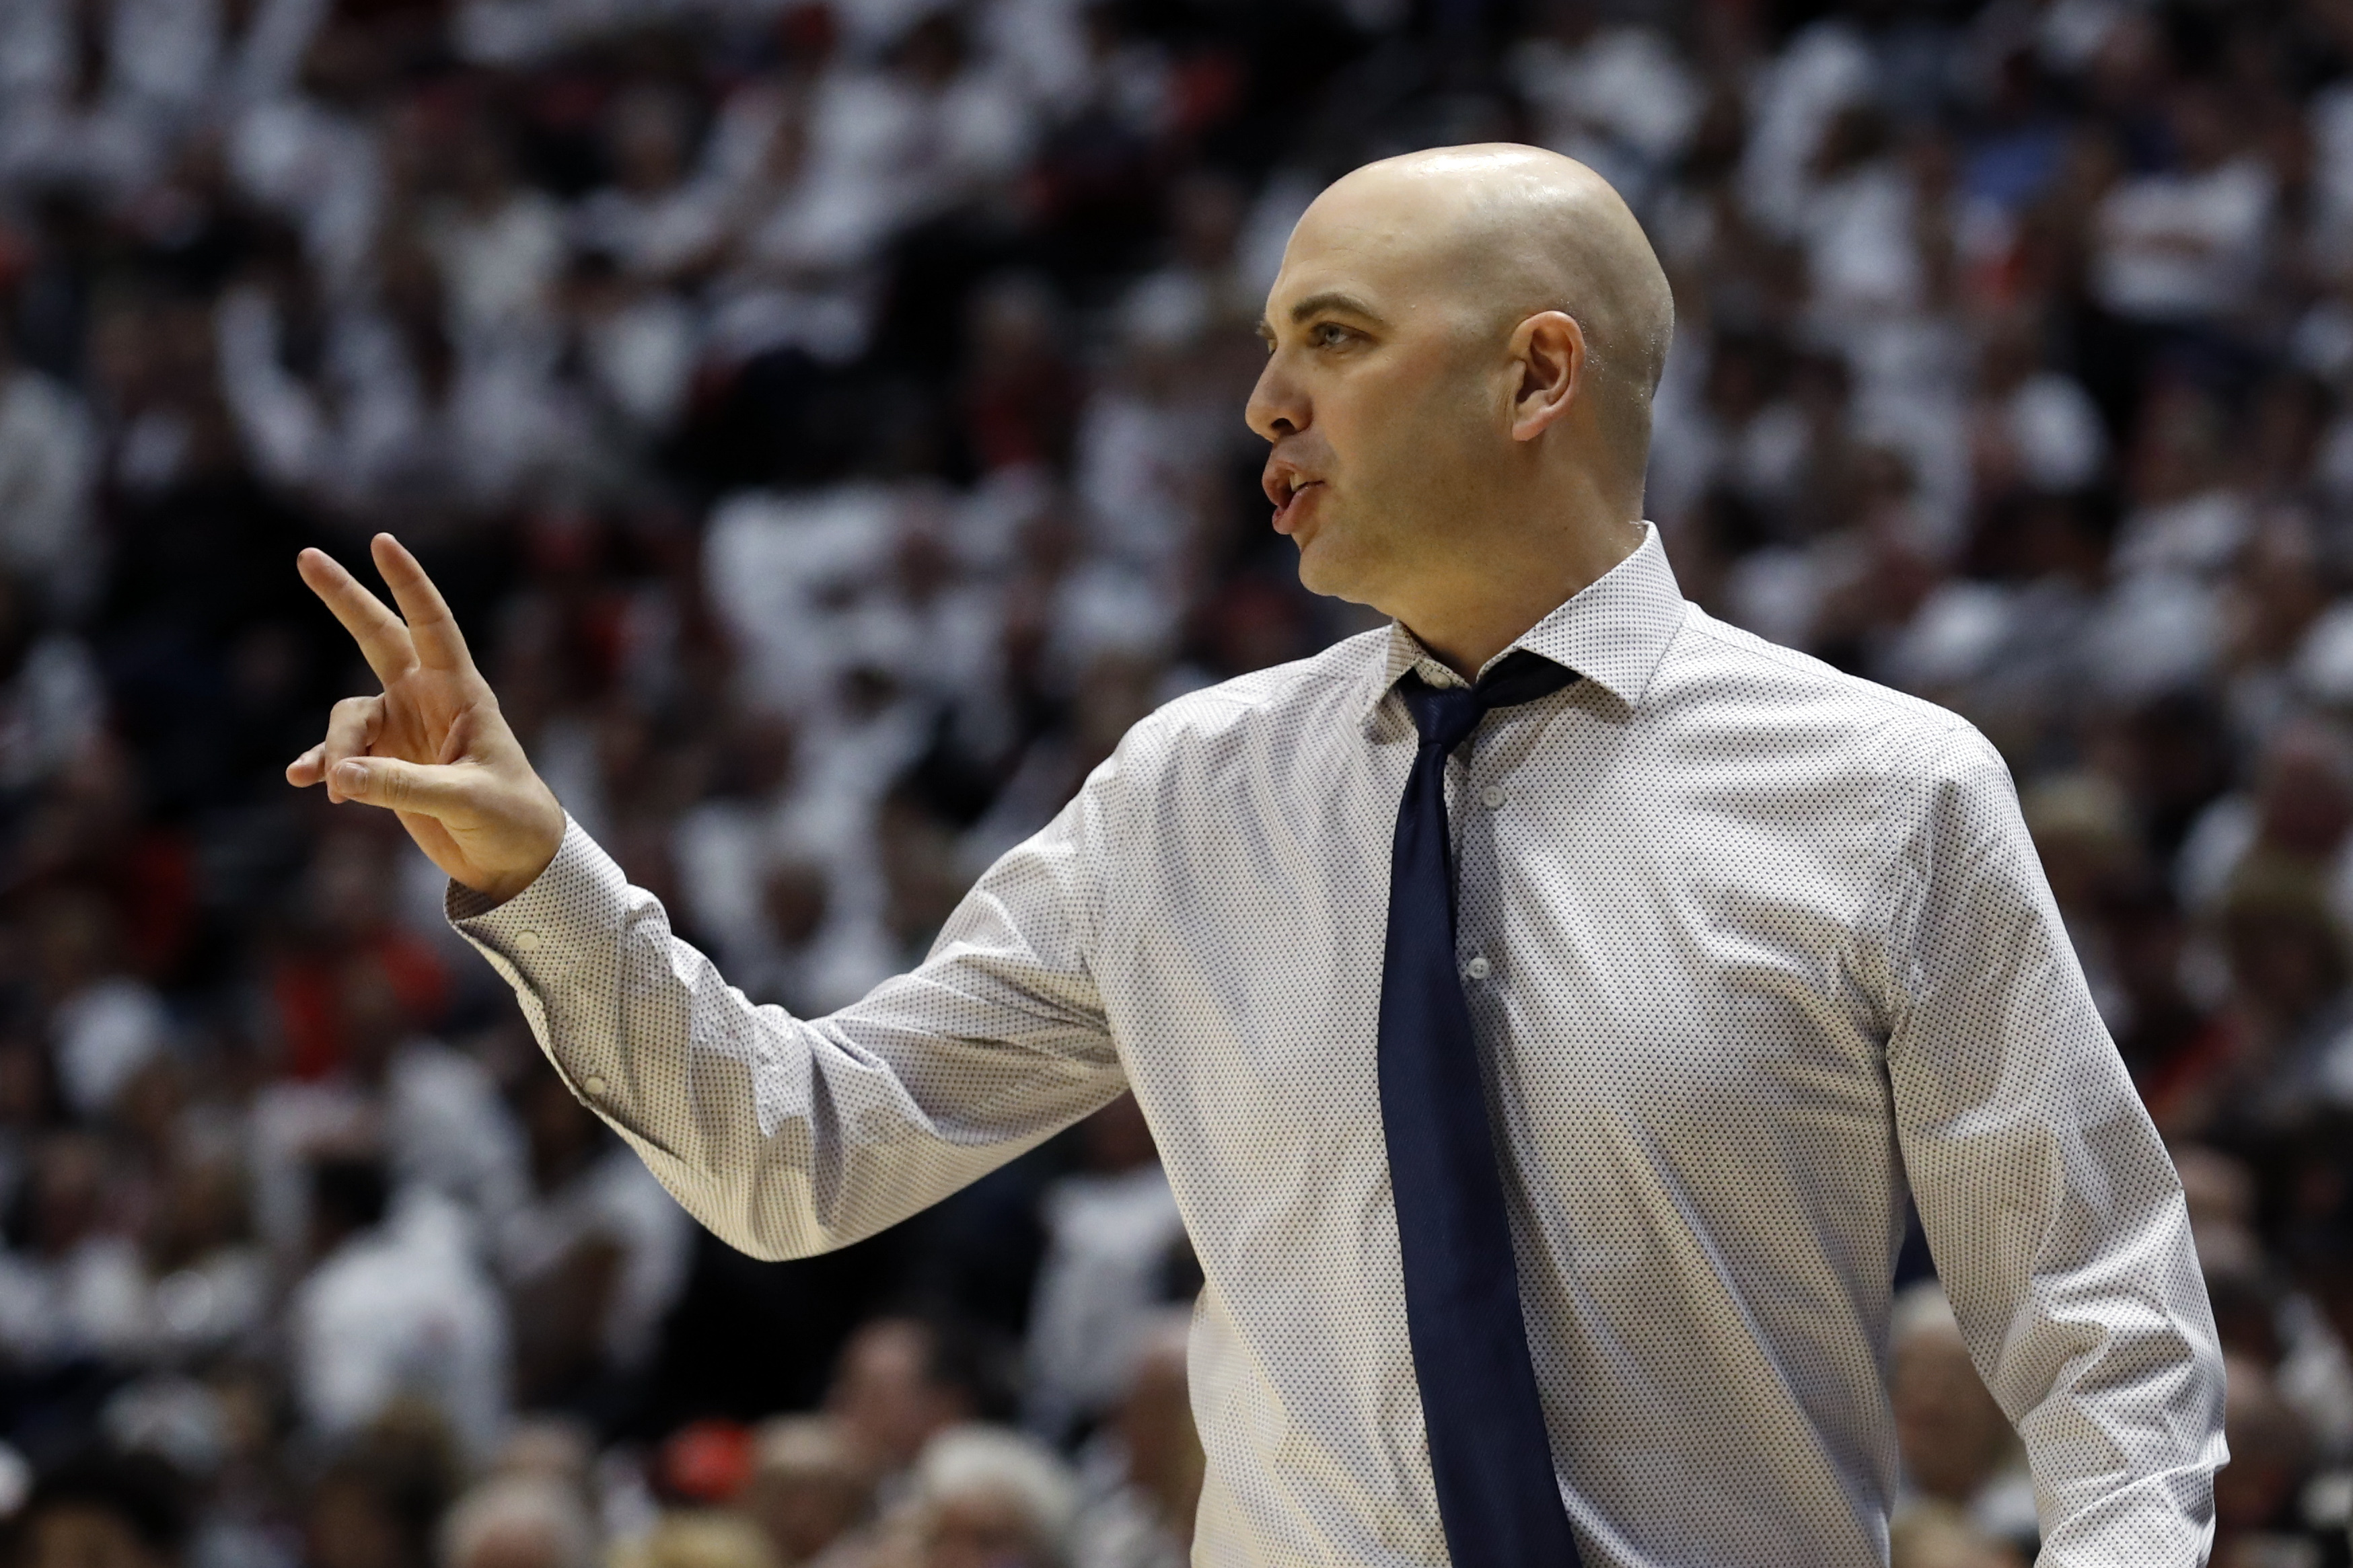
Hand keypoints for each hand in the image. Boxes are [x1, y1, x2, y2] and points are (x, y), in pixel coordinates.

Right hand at [287, 534, 566, 903]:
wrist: (512, 860)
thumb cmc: (509, 819)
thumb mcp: (465, 799)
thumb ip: (404, 786)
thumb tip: (338, 776)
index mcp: (461, 692)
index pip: (433, 624)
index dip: (408, 583)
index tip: (381, 541)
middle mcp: (427, 700)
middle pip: (378, 636)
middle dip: (344, 597)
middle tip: (307, 555)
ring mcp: (403, 729)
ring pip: (349, 718)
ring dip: (337, 749)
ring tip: (340, 790)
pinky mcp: (385, 764)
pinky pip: (340, 756)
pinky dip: (322, 766)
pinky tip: (304, 780)